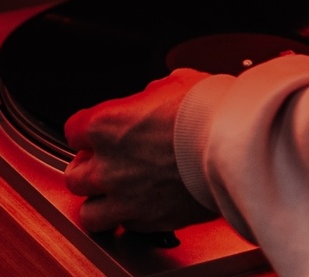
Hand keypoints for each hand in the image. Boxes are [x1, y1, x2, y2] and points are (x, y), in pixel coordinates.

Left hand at [63, 69, 217, 232]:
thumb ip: (151, 96)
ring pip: (89, 212)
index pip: (73, 131)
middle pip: (75, 175)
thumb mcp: (176, 83)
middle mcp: (108, 164)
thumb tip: (153, 99)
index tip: (98, 133)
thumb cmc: (208, 111)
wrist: (235, 145)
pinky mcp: (148, 220)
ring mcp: (126, 196)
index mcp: (107, 124)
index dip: (87, 131)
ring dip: (100, 202)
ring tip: (114, 194)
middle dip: (89, 168)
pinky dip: (129, 218)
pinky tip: (142, 205)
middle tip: (105, 163)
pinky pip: (124, 226)